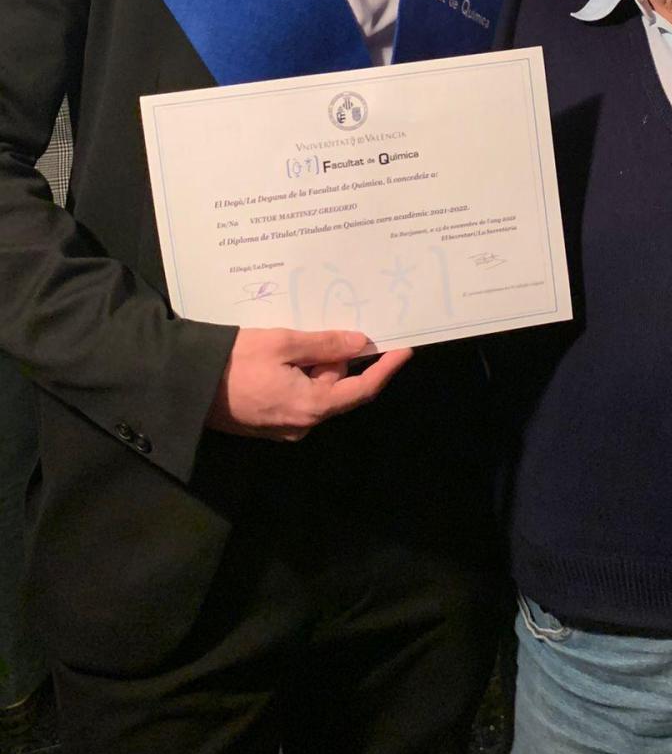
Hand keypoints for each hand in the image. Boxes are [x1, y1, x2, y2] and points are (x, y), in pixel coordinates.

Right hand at [206, 327, 412, 440]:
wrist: (184, 387)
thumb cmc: (234, 361)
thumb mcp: (283, 343)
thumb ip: (325, 345)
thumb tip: (360, 344)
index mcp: (311, 407)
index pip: (362, 390)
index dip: (386, 369)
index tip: (405, 349)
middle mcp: (302, 424)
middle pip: (337, 387)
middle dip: (336, 358)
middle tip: (327, 326)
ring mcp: (284, 427)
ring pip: (316, 390)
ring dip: (314, 364)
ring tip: (296, 336)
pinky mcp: (268, 423)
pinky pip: (297, 396)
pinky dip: (299, 374)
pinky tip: (282, 353)